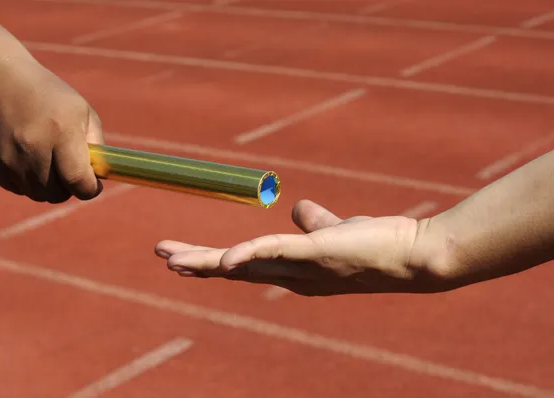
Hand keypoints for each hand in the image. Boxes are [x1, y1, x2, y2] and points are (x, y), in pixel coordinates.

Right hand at [0, 58, 103, 202]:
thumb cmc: (51, 97)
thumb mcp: (83, 112)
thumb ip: (97, 145)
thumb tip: (100, 177)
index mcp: (61, 131)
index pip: (78, 180)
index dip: (90, 189)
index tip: (94, 184)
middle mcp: (33, 146)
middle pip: (58, 193)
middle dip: (70, 187)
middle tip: (70, 169)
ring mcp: (9, 157)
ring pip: (39, 194)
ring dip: (49, 186)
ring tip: (50, 161)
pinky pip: (19, 189)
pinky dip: (29, 182)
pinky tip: (29, 158)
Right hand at [155, 200, 453, 295]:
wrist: (420, 258)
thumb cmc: (380, 244)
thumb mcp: (339, 230)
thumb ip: (316, 222)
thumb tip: (298, 208)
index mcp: (296, 272)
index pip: (248, 266)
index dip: (216, 261)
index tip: (187, 257)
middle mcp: (295, 278)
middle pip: (236, 272)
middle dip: (198, 264)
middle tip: (164, 257)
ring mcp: (305, 268)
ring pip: (246, 266)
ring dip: (207, 263)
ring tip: (172, 259)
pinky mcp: (319, 252)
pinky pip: (277, 254)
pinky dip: (248, 256)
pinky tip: (224, 261)